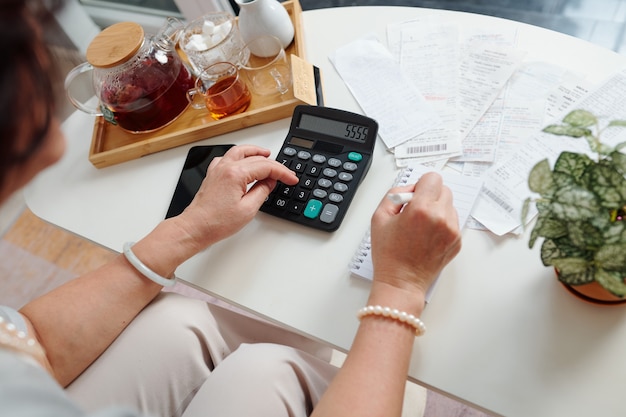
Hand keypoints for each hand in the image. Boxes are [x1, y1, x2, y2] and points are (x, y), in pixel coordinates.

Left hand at [176, 145, 297, 246]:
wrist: (196, 228)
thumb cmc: (216, 222)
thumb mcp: (248, 209)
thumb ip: (262, 191)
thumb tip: (270, 182)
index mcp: (236, 173)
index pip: (266, 167)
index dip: (282, 172)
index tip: (291, 178)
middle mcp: (226, 167)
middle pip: (255, 158)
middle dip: (273, 165)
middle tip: (285, 173)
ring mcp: (217, 169)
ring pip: (240, 152)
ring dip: (255, 152)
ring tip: (266, 155)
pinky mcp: (213, 175)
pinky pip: (227, 158)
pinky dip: (238, 156)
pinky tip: (243, 161)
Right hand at [369, 172, 461, 297]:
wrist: (402, 281)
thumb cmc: (389, 254)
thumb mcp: (379, 217)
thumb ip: (395, 194)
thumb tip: (410, 189)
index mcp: (421, 209)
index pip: (433, 178)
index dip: (420, 185)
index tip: (413, 195)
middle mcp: (441, 218)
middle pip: (444, 189)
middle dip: (429, 196)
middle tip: (415, 211)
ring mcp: (452, 231)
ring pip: (449, 205)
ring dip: (437, 210)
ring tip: (420, 227)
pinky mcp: (457, 241)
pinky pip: (452, 221)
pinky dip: (442, 224)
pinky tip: (426, 236)